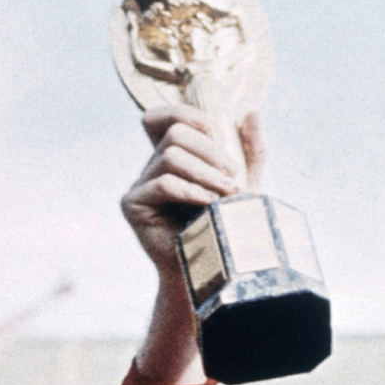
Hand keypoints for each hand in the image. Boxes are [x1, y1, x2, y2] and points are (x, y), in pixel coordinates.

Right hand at [120, 99, 260, 273]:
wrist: (211, 270)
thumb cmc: (225, 228)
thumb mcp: (244, 184)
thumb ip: (249, 151)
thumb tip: (251, 113)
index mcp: (172, 157)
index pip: (164, 117)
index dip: (186, 114)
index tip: (213, 131)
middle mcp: (152, 168)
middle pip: (174, 133)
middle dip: (210, 151)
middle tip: (232, 178)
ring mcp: (139, 186)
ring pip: (170, 156)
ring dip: (205, 173)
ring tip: (225, 195)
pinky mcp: (132, 206)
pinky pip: (163, 184)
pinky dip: (191, 190)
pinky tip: (208, 204)